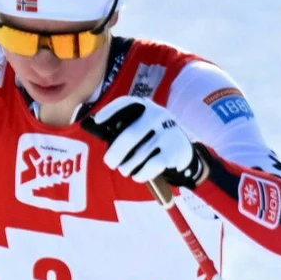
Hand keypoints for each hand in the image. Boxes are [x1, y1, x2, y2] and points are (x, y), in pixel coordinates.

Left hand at [83, 97, 205, 189]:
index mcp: (146, 106)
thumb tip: (101, 136)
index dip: (110, 111)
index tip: (97, 122)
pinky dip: (141, 174)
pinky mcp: (175, 150)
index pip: (126, 104)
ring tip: (125, 170)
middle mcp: (158, 115)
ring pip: (139, 154)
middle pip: (130, 135)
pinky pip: (151, 165)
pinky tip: (137, 176)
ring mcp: (167, 132)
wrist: (183, 147)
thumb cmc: (152, 136)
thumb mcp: (142, 125)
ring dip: (128, 167)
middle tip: (110, 163)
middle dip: (116, 153)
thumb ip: (125, 127)